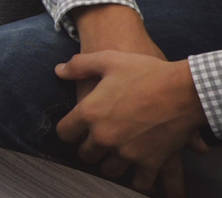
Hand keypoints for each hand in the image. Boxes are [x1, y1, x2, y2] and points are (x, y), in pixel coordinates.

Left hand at [67, 5, 203, 191]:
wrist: (184, 89)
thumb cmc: (145, 72)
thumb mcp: (108, 60)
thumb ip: (79, 65)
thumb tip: (59, 70)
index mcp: (89, 112)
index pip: (64, 133)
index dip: (69, 131)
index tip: (75, 131)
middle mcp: (103, 136)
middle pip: (86, 154)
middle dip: (90, 149)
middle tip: (98, 144)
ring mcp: (126, 152)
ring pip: (109, 169)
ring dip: (111, 164)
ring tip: (116, 157)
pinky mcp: (149, 162)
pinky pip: (138, 182)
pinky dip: (138, 181)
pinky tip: (138, 174)